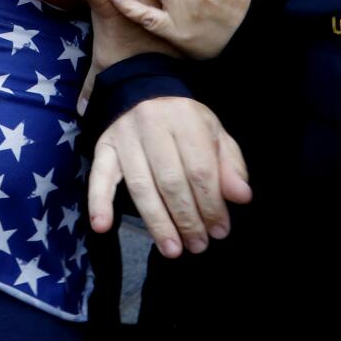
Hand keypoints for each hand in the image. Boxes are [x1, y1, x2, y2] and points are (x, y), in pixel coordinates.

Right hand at [89, 97, 250, 258]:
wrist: (141, 91)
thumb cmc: (184, 121)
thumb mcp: (214, 133)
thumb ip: (230, 165)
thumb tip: (241, 197)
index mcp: (185, 119)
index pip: (200, 169)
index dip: (211, 204)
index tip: (220, 230)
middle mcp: (153, 124)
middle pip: (171, 181)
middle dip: (187, 219)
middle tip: (198, 245)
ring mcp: (124, 136)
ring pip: (141, 186)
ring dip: (157, 223)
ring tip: (172, 249)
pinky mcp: (103, 146)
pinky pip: (99, 177)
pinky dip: (99, 202)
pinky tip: (103, 227)